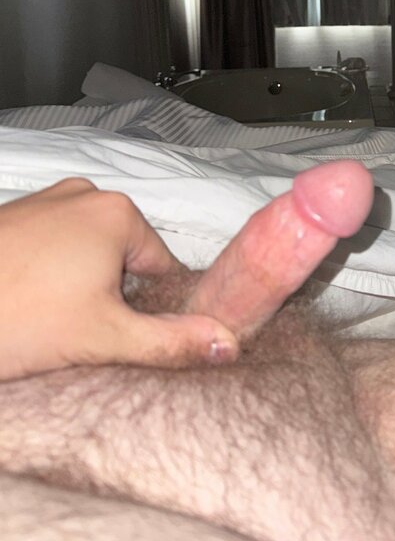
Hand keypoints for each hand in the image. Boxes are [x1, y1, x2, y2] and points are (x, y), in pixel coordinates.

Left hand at [0, 179, 238, 381]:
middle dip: (109, 301)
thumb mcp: (104, 338)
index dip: (150, 312)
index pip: (164, 270)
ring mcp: (43, 202)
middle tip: (78, 337)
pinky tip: (25, 311)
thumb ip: (171, 342)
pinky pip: (49, 251)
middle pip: (123, 261)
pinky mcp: (10, 218)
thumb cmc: (15, 318)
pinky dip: (45, 280)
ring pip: (84, 258)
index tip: (121, 340)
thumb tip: (226, 344)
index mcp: (118, 213)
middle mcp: (84, 195)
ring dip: (76, 292)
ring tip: (47, 326)